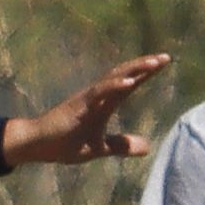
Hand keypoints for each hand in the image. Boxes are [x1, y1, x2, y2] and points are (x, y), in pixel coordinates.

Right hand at [9, 54, 172, 167]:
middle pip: (125, 74)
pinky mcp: (79, 104)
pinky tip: (129, 82)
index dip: (146, 73)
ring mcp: (89, 98)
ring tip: (153, 63)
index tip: (164, 62)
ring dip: (135, 69)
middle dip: (145, 65)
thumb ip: (121, 145)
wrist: (38, 145)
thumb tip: (148, 147)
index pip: (130, 83)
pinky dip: (115, 85)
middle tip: (166, 57)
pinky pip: (100, 92)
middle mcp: (99, 95)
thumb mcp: (100, 148)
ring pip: (114, 77)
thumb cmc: (65, 143)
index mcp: (105, 103)